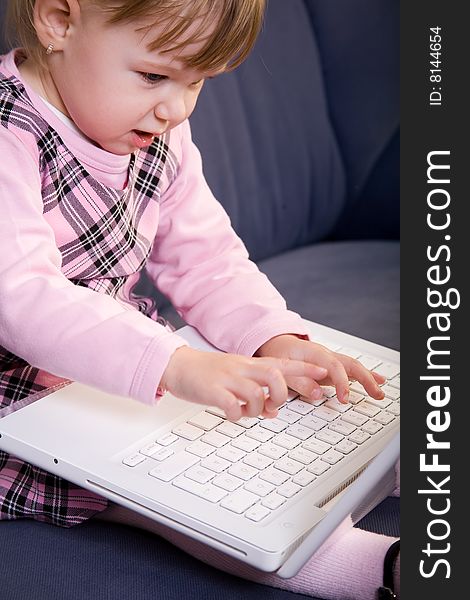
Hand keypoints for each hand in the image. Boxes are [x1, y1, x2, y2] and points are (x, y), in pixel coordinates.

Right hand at [159, 346, 327, 420]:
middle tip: (273, 405)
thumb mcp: (237, 378)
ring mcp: (228, 379)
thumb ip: (258, 391)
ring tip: (248, 412)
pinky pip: (232, 405)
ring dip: (258, 409)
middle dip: (282, 394)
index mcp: (250, 365)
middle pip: (275, 376)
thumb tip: (274, 411)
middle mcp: (242, 369)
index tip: (324, 372)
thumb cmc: (210, 373)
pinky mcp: (213, 391)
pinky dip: (237, 415)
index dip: (304, 369)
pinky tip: (232, 414)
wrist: (180, 365)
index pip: (283, 364)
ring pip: (257, 393)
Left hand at [255, 334, 385, 403]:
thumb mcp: (281, 369)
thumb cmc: (278, 353)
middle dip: (365, 379)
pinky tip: (376, 382)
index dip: (342, 382)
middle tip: (376, 394)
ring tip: (380, 393)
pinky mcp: (331, 367)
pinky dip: (364, 377)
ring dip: (368, 379)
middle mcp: (325, 355)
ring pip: (353, 367)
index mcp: (314, 353)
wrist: (276, 343)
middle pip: (350, 364)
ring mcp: (330, 360)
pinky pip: (350, 371)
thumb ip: (299, 382)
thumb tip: (317, 394)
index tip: (345, 399)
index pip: (334, 366)